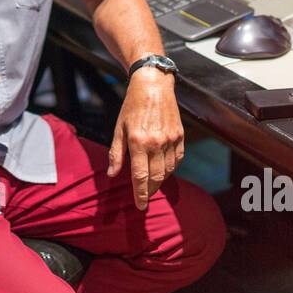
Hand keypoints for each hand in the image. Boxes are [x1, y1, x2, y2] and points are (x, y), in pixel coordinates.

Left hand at [107, 68, 184, 209]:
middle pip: (156, 177)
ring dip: (160, 181)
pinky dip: (171, 169)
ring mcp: (171, 139)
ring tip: (151, 184)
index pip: (140, 176)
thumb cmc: (132, 107)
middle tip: (144, 198)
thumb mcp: (119, 128)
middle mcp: (156, 142)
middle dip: (150, 191)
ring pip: (168, 171)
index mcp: (138, 141)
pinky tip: (163, 169)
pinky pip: (178, 160)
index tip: (140, 206)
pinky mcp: (180, 136)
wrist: (153, 86)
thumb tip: (112, 174)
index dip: (140, 194)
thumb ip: (116, 153)